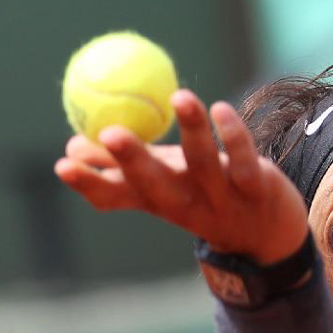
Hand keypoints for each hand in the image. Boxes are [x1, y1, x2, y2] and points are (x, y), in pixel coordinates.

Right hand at [54, 89, 308, 264]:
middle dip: (132, 160)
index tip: (62, 164)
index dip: (91, 183)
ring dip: (193, 130)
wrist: (270, 235)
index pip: (117, 198)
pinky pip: (244, 159)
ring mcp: (223, 198)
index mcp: (158, 201)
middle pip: (157, 185)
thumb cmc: (205, 197)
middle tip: (109, 133)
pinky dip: (234, 134)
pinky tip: (221, 109)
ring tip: (180, 97)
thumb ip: (123, 170)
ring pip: (205, 165)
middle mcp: (187, 203)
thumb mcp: (164, 187)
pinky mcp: (257, 188)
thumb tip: (73, 146)